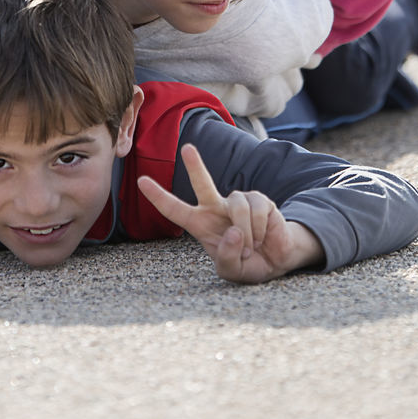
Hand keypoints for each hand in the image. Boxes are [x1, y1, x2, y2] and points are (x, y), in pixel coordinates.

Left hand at [137, 144, 323, 283]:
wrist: (276, 261)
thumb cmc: (248, 263)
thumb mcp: (231, 270)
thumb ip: (226, 257)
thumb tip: (232, 231)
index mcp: (201, 225)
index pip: (175, 210)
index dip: (158, 196)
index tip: (141, 181)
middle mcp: (216, 208)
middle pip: (203, 184)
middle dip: (195, 166)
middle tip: (187, 148)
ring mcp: (238, 201)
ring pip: (237, 208)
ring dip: (246, 234)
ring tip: (251, 247)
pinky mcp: (259, 200)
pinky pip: (256, 210)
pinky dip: (258, 230)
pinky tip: (262, 238)